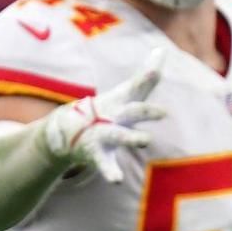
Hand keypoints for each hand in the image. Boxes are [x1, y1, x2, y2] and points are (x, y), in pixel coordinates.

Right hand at [38, 47, 167, 183]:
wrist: (67, 129)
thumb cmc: (108, 110)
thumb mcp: (126, 94)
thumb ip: (146, 77)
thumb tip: (161, 51)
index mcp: (122, 101)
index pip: (137, 86)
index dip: (147, 76)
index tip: (157, 68)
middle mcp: (114, 115)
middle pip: (132, 110)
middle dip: (146, 111)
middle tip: (164, 112)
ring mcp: (104, 133)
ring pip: (119, 136)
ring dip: (131, 138)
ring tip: (145, 140)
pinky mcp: (97, 153)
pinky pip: (105, 164)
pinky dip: (111, 172)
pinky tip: (117, 180)